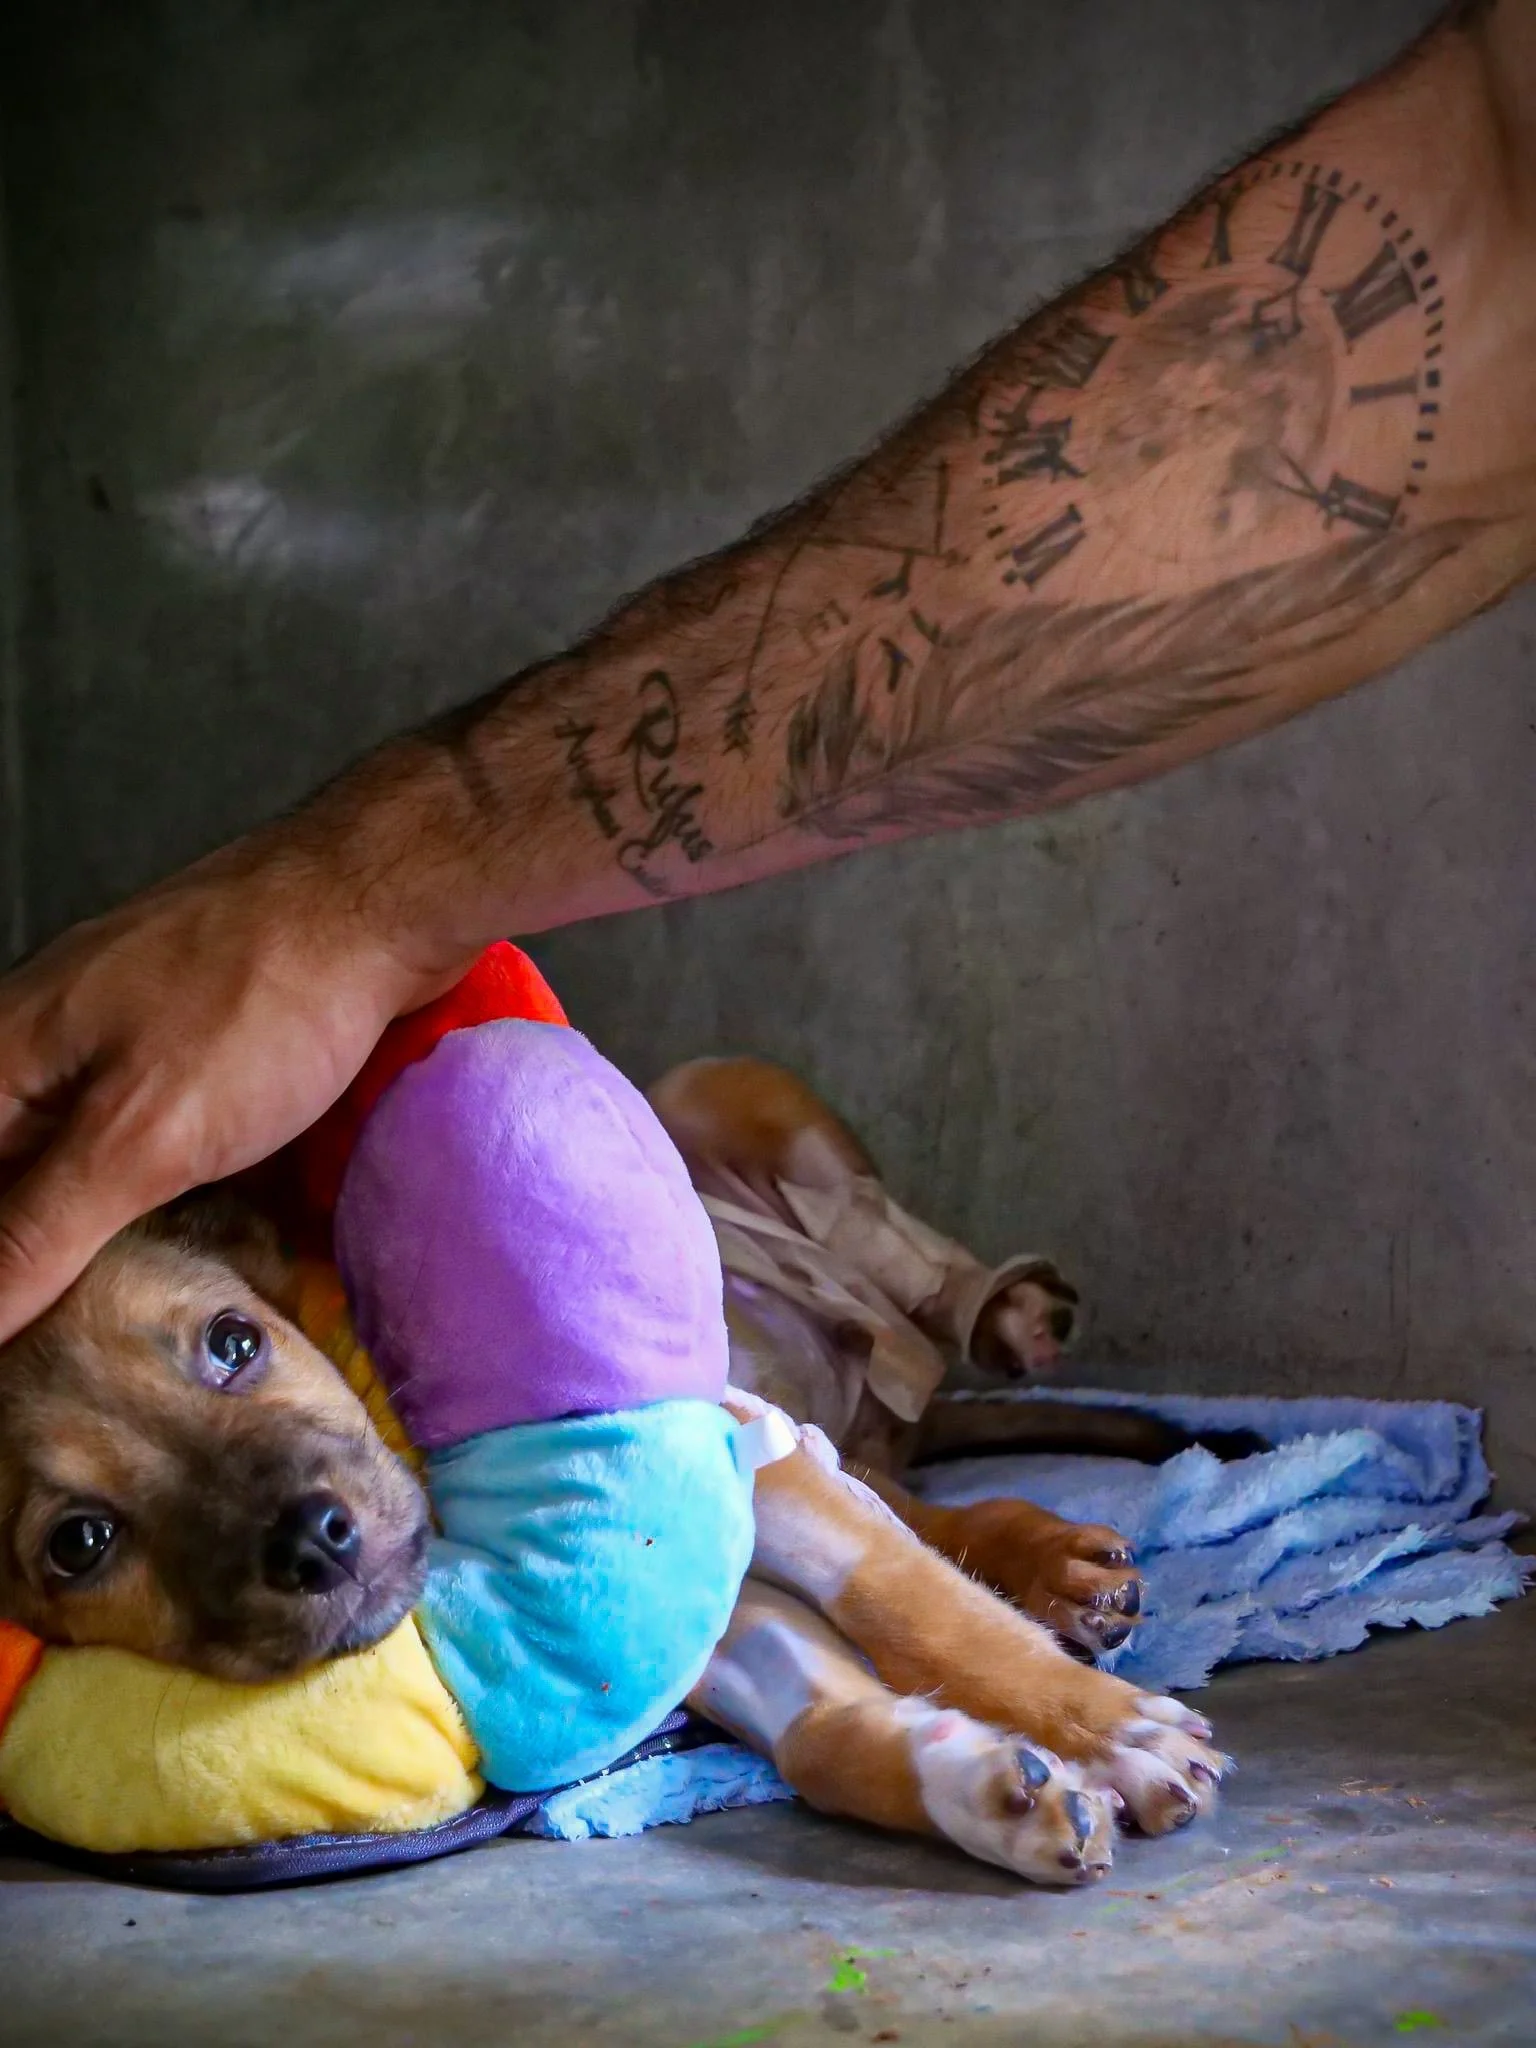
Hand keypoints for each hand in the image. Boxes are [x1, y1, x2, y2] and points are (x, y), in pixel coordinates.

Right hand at [0, 828, 465, 1342]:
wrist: (385, 897)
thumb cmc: (263, 993)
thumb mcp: (139, 1137)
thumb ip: (38, 1230)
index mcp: (4, 1055)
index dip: (1, 1267)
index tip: (27, 1339)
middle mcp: (52, 1042)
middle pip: (16, 1176)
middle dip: (41, 1256)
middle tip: (71, 1343)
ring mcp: (129, 1036)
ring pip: (88, 1159)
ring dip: (107, 1232)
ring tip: (136, 1307)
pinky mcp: (201, 1042)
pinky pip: (159, 1133)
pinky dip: (171, 1189)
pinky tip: (205, 1233)